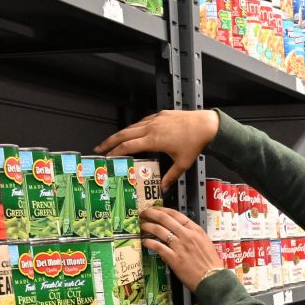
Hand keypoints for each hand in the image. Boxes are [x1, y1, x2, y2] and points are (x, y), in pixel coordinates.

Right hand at [97, 110, 218, 190]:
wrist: (206, 125)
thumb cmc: (195, 143)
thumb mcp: (182, 164)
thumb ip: (170, 177)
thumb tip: (163, 189)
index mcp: (154, 140)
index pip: (128, 146)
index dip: (115, 152)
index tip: (106, 157)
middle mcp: (151, 128)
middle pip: (124, 134)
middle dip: (109, 141)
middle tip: (99, 148)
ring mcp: (156, 119)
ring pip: (132, 126)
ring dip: (121, 134)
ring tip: (112, 141)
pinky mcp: (161, 115)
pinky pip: (143, 121)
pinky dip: (134, 127)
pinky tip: (133, 132)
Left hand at [141, 206, 226, 292]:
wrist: (213, 279)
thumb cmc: (211, 263)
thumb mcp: (205, 243)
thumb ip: (192, 235)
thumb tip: (180, 231)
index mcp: (196, 230)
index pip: (175, 213)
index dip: (162, 209)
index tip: (154, 209)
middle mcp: (187, 235)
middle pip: (164, 218)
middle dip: (150, 213)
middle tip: (143, 214)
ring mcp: (179, 246)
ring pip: (158, 230)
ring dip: (147, 226)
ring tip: (141, 226)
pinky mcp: (174, 258)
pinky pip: (157, 247)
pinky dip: (149, 242)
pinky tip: (144, 241)